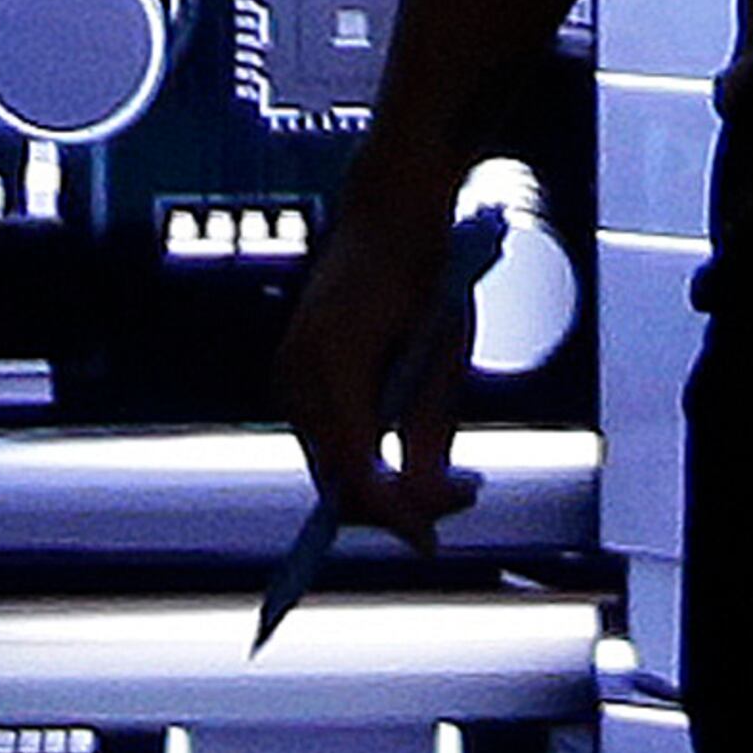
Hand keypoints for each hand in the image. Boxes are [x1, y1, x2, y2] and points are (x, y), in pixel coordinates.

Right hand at [279, 175, 483, 543]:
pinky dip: (367, 457)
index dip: (393, 513)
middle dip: (394, 505)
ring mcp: (289, 376)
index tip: (432, 540)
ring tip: (450, 477)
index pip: (354, 469)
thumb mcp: (446, 354)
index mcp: (334, 362)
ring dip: (382, 485)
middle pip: (336, 478)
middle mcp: (297, 374)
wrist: (389, 212)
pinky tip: (411, 451)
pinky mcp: (296, 377)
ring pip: (330, 465)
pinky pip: (328, 439)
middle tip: (464, 493)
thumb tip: (429, 503)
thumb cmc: (427, 271)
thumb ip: (432, 430)